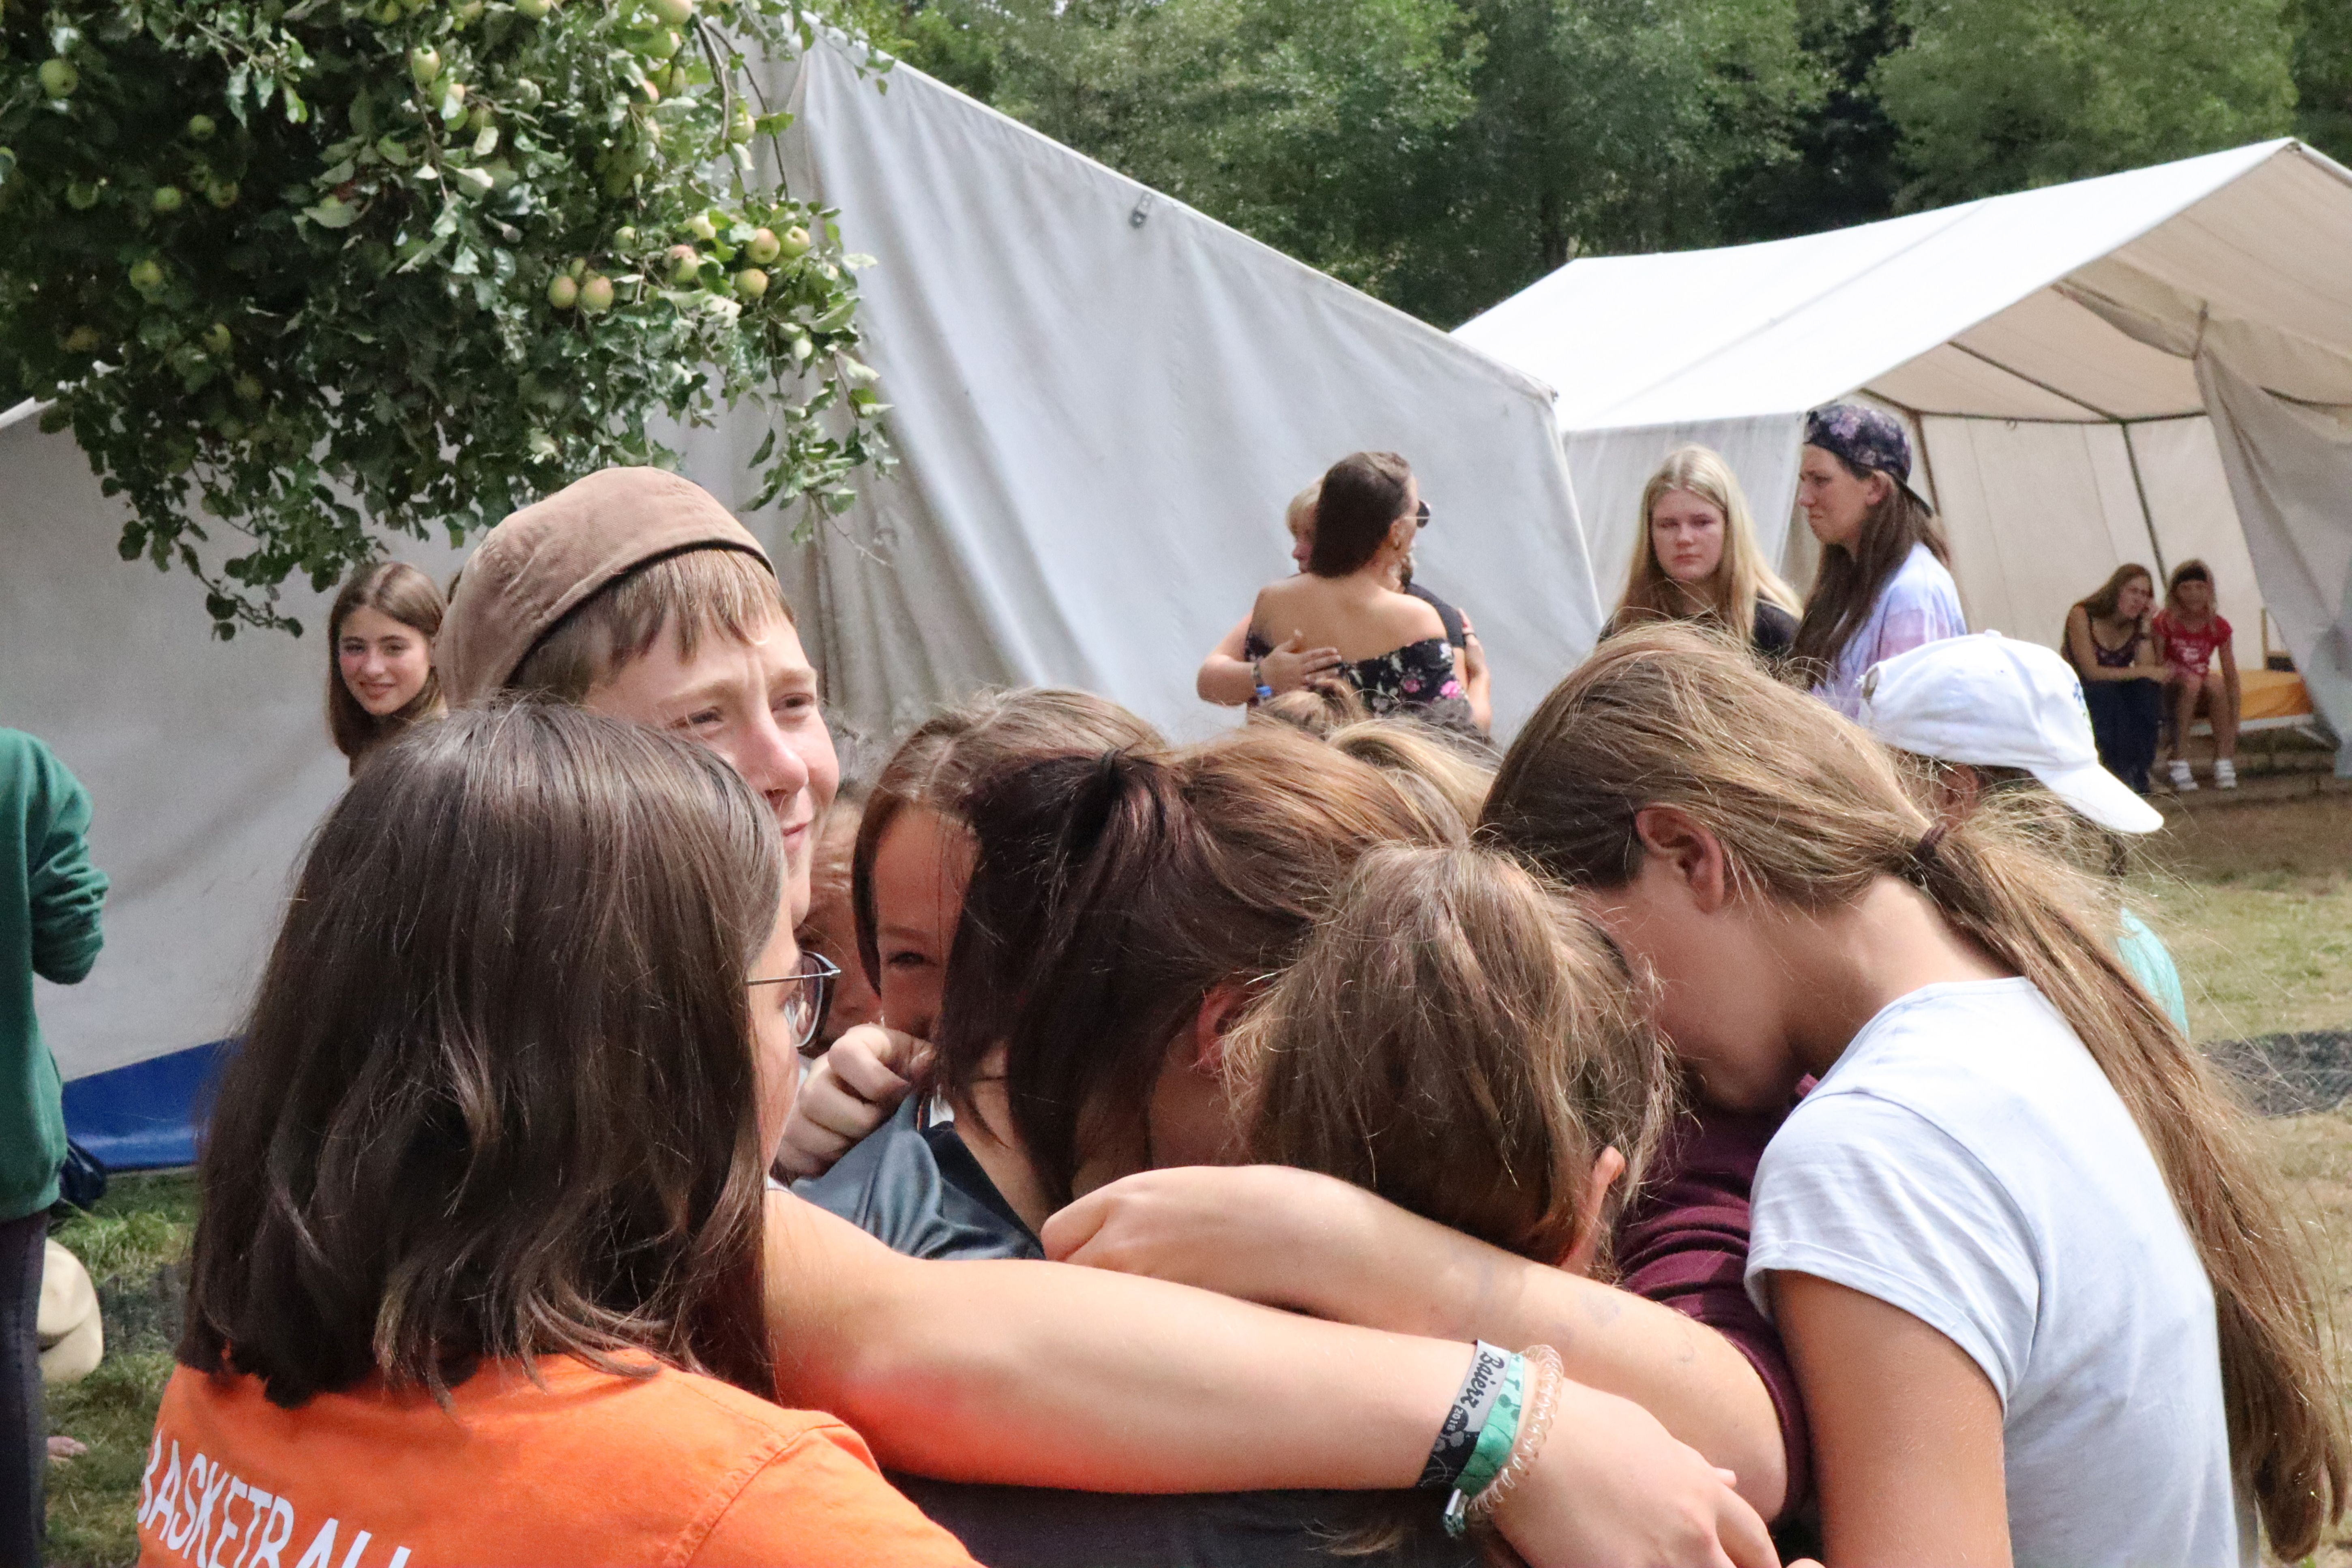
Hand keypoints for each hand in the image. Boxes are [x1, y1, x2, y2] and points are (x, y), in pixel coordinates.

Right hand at [774, 1025, 925, 1179]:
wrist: (889, 1105)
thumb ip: (928, 1062)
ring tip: (865, 1147)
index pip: (844, 1054)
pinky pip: (790, 1154)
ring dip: (839, 1147)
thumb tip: (920, 1070)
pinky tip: (845, 1162)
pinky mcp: (790, 1136)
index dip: (876, 1082)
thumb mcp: (924, 1062)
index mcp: (854, 1045)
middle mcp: (819, 1071)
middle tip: (881, 1128)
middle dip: (857, 1121)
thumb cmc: (909, 1078)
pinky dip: (819, 1165)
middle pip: (815, 1097)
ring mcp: (799, 1105)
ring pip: (799, 1129)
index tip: (902, 1097)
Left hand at [1042, 1165, 1363, 1312]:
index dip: (1073, 1253)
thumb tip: (1111, 1242)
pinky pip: (1124, 1334)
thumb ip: (1138, 1214)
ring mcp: (1141, 1275)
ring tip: (1143, 1324)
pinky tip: (1165, 1337)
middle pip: (1063, 1273)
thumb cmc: (1255, 1210)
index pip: (1057, 1233)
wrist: (1305, 1232)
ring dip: (1106, 1317)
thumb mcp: (1185, 1190)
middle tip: (1119, 1302)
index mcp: (1127, 1196)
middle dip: (1083, 1287)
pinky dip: (1134, 1338)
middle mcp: (1121, 1233)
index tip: (1096, 1268)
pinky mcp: (1162, 1315)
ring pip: (1089, 1309)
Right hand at [1261, 631, 1341, 693]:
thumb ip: (1292, 642)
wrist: (1262, 677)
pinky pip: (1308, 687)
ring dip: (1326, 674)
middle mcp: (1298, 670)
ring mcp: (1298, 680)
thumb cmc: (1272, 662)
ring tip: (1337, 671)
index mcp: (1296, 659)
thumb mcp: (1280, 649)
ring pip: (1315, 677)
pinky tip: (1325, 684)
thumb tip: (1299, 631)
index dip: (1324, 652)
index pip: (1313, 654)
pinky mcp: (1296, 688)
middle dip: (1328, 661)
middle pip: (1316, 665)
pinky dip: (1316, 686)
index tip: (1334, 650)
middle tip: (1339, 659)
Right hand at [1492, 1380, 1780, 1567]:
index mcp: (1701, 1491)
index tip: (1747, 1566)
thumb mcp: (1647, 1434)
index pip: (1755, 1540)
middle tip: (1698, 1566)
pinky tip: (1609, 1564)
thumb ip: (1690, 1464)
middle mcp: (1693, 1531)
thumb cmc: (1581, 1423)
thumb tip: (1727, 1479)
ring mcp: (1658, 1560)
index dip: (1758, 1561)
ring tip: (1647, 1560)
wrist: (1522, 1432)